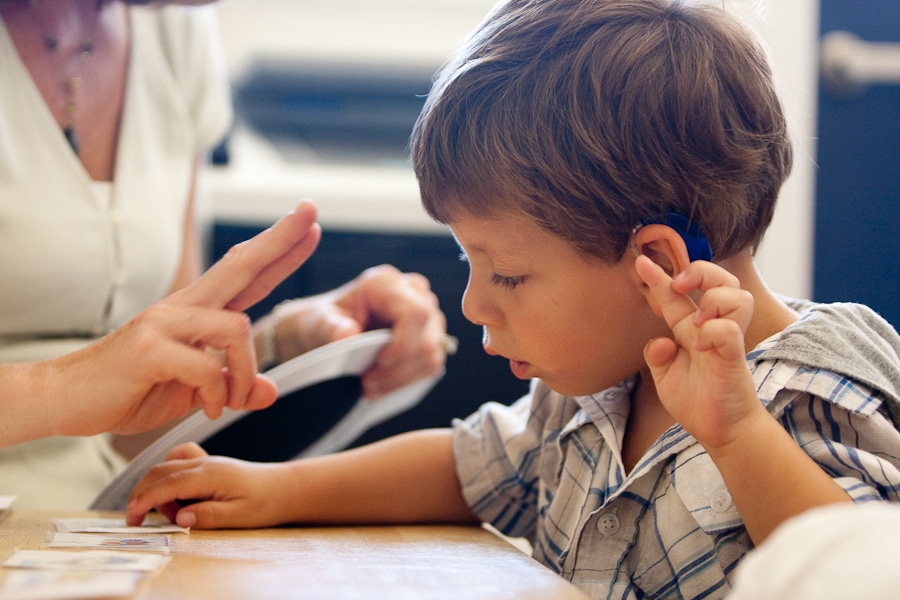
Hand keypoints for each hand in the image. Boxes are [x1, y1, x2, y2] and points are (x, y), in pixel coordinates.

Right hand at [51, 201, 321, 436]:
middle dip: (280, 239)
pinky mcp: (149, 348)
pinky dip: (216, 392)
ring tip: (230, 399)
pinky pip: (206, 365)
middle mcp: (183, 308)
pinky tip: (207, 407)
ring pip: (236, 327)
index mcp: (195, 312)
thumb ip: (230, 387)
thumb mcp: (192, 393)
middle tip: (311, 211)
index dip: (279, 250)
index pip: (246, 273)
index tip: (309, 223)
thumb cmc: (128, 388)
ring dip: (245, 369)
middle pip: (241, 265)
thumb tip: (268, 391)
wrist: (64, 398)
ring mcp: (164, 323)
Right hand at [125, 442, 283, 528]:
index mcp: (210, 475)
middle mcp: (205, 463)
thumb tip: (181, 517)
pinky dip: (168, 475)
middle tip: (136, 520)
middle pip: (159, 471)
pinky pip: (179, 461)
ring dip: (156, 487)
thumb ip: (208, 515)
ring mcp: (206, 461)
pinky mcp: (208, 465)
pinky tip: (178, 494)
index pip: (167, 484)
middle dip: (141, 493)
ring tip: (174, 514)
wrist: (284, 488)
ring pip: (166, 466)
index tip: (132, 518)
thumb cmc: (265, 502)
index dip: (144, 500)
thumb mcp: (239, 516)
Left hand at [269, 265, 448, 397]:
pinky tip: (383, 384)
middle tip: (366, 384)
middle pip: (427, 339)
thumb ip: (331, 327)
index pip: (416, 313)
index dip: (404, 344)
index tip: (379, 363)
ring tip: (370, 386)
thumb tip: (348, 335)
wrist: (331, 329)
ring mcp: (428, 314)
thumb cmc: (326, 322)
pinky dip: (407, 380)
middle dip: (397, 370)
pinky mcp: (431, 335)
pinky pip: (431, 364)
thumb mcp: (319, 323)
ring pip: (431, 355)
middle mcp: (414, 293)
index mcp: (387, 284)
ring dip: (402, 378)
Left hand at [635, 255, 760, 449]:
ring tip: (696, 323)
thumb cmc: (696, 401)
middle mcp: (711, 327)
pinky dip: (712, 331)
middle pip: (720, 278)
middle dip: (700, 270)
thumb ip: (657, 355)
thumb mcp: (665, 377)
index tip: (641, 261)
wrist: (720, 431)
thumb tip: (660, 342)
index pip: (676, 293)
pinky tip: (701, 346)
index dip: (659, 275)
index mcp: (690, 329)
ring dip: (712, 300)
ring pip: (736, 294)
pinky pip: (729, 329)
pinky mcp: (734, 357)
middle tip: (681, 285)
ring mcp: (726, 339)